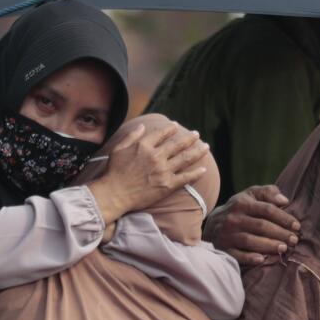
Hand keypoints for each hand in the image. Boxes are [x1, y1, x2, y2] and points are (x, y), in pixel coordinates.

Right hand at [88, 121, 209, 220]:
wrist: (115, 194)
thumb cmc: (114, 172)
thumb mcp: (119, 149)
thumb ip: (131, 136)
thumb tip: (142, 126)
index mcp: (145, 146)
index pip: (162, 134)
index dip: (170, 129)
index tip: (176, 126)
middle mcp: (157, 156)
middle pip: (178, 144)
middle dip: (189, 138)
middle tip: (197, 134)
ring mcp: (164, 171)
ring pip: (185, 158)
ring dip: (198, 151)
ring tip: (205, 147)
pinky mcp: (168, 185)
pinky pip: (186, 178)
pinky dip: (196, 173)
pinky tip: (204, 170)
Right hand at [205, 186, 297, 264]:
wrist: (211, 226)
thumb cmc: (239, 210)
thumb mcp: (250, 196)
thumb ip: (267, 193)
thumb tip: (285, 201)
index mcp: (242, 203)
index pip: (267, 210)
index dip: (284, 218)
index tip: (297, 226)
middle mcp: (233, 218)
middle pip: (261, 226)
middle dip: (280, 233)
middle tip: (294, 240)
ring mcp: (227, 234)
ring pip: (250, 241)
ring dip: (269, 245)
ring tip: (283, 249)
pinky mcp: (223, 249)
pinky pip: (237, 255)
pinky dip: (249, 258)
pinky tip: (262, 260)